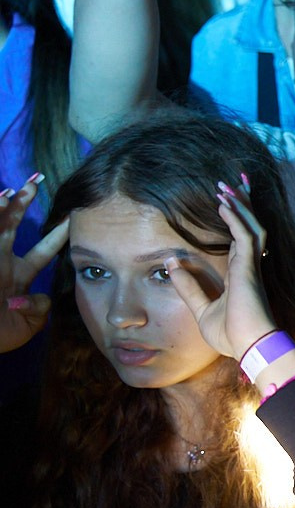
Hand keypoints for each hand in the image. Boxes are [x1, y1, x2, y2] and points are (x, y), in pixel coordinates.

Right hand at [0, 178, 67, 354]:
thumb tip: (44, 297)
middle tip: (35, 181)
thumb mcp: (26, 326)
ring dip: (2, 206)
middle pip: (11, 225)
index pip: (42, 250)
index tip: (74, 218)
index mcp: (16, 275)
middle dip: (22, 203)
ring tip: (14, 189)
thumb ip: (41, 309)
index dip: (58, 235)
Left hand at [165, 178, 280, 361]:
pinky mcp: (248, 268)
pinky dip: (235, 218)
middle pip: (250, 226)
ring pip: (250, 226)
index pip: (241, 238)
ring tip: (226, 187)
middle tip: (234, 182)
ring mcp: (250, 265)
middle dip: (243, 203)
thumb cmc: (231, 334)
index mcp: (241, 274)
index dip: (238, 218)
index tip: (228, 200)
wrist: (248, 347)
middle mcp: (248, 265)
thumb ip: (187, 287)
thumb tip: (170, 264)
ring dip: (238, 205)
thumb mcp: (201, 309)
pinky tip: (224, 204)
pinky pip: (244, 235)